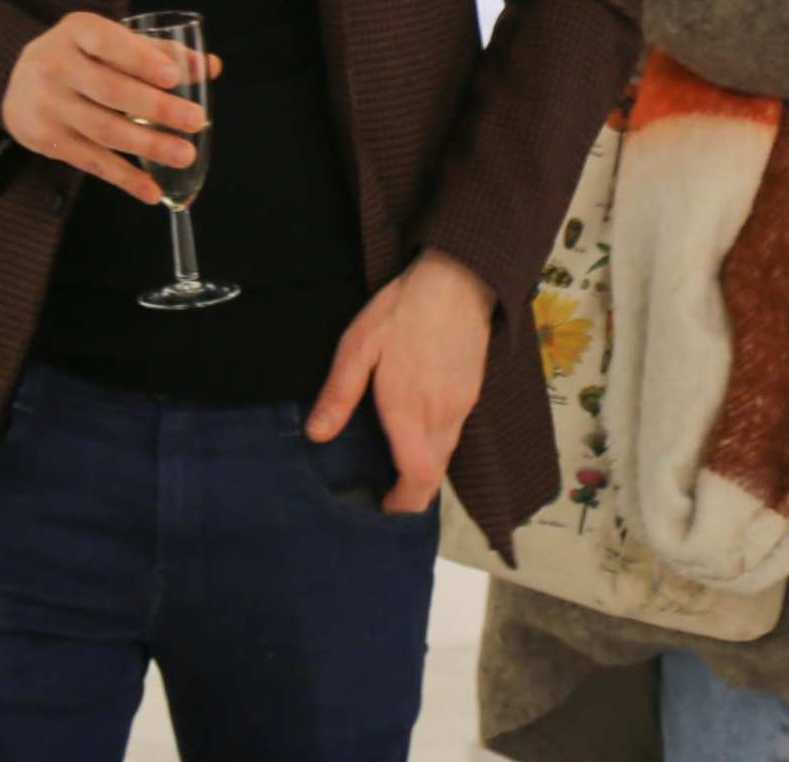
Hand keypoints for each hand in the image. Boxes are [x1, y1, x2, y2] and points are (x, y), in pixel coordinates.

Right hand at [0, 12, 217, 206]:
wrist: (16, 83)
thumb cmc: (80, 57)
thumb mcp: (108, 41)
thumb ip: (158, 52)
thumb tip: (210, 67)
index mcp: (76, 30)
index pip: (109, 42)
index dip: (141, 59)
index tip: (174, 76)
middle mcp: (55, 65)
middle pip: (111, 91)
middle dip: (157, 107)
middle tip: (196, 120)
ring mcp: (48, 105)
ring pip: (104, 130)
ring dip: (149, 145)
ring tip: (185, 155)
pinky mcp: (47, 140)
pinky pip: (92, 162)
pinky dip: (124, 178)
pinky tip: (152, 191)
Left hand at [306, 248, 493, 512]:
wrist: (458, 279)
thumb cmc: (402, 311)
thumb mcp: (358, 346)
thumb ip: (339, 394)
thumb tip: (316, 435)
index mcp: (410, 410)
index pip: (418, 477)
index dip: (405, 503)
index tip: (385, 509)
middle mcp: (442, 416)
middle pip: (434, 475)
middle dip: (413, 494)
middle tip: (387, 495)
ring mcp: (462, 405)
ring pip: (446, 455)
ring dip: (425, 470)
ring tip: (397, 467)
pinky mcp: (472, 392)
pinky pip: (455, 434)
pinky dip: (437, 447)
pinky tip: (417, 432)